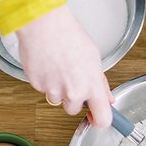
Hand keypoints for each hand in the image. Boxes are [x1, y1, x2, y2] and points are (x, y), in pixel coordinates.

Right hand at [15, 5, 112, 127]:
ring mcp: (54, 90)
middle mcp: (74, 92)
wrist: (44, 24)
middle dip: (72, 97)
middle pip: (73, 109)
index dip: (100, 120)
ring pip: (57, 99)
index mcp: (92, 85)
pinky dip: (44, 80)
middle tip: (71, 76)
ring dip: (57, 89)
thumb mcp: (94, 58)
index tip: (97, 117)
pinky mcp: (37, 86)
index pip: (103, 118)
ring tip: (58, 66)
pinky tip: (47, 63)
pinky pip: (42, 89)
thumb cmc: (70, 35)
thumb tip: (108, 98)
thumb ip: (101, 82)